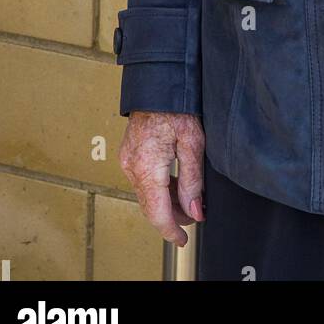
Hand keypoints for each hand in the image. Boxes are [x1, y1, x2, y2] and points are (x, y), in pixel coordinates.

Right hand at [118, 111, 205, 247]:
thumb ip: (193, 180)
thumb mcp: (193, 142)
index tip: (183, 239)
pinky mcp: (129, 154)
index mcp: (147, 166)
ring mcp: (128, 160)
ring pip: (147, 194)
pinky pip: (143, 181)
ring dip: (166, 203)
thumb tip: (195, 210)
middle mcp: (132, 166)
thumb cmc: (177, 106)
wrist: (159, 84)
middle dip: (172, 216)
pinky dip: (159, 188)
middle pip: (150, 206)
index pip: (157, 212)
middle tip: (195, 217)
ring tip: (190, 203)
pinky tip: (176, 187)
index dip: (171, 230)